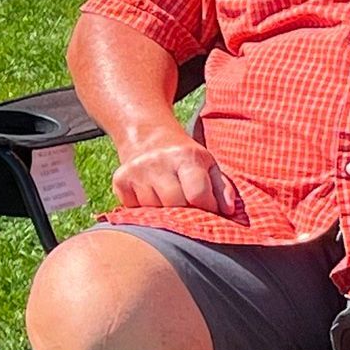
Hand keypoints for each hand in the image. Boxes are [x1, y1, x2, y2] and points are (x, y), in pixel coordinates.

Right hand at [112, 129, 241, 216]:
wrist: (148, 136)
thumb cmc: (186, 157)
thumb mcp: (209, 165)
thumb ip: (223, 188)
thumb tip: (229, 212)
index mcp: (186, 156)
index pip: (197, 194)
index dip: (207, 209)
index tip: (210, 211)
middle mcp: (158, 162)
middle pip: (174, 204)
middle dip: (186, 213)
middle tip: (190, 210)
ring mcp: (136, 171)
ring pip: (154, 210)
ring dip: (165, 213)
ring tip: (171, 201)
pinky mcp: (120, 181)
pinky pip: (135, 210)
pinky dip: (146, 211)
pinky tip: (153, 198)